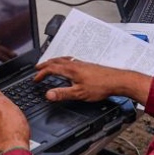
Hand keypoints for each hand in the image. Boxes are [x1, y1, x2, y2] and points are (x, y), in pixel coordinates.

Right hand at [35, 58, 151, 102]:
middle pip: (56, 61)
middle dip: (45, 64)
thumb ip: (62, 94)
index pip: (51, 69)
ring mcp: (82, 64)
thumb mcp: (79, 93)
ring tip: (50, 64)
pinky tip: (69, 66)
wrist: (117, 80)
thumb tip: (48, 94)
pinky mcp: (88, 66)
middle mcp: (75, 64)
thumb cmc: (101, 86)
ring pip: (64, 60)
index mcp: (70, 69)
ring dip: (54, 62)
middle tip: (38, 68)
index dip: (41, 74)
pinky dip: (64, 62)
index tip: (35, 79)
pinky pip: (71, 60)